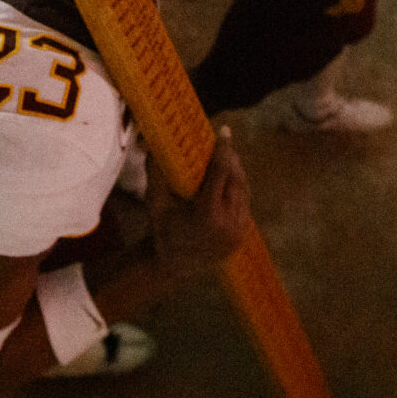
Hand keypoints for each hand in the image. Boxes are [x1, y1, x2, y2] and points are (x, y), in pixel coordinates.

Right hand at [147, 126, 249, 278]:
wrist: (172, 265)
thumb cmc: (161, 230)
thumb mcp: (155, 201)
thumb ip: (156, 171)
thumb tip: (152, 141)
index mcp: (208, 213)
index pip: (221, 173)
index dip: (224, 150)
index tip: (225, 131)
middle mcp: (228, 223)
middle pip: (236, 180)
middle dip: (232, 159)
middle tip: (225, 143)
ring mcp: (238, 231)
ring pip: (244, 192)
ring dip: (237, 173)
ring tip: (229, 157)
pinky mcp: (242, 235)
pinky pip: (244, 205)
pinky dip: (238, 189)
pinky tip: (231, 178)